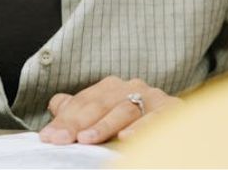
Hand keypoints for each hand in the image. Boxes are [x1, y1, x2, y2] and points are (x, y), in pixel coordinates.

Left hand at [40, 76, 180, 144]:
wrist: (177, 131)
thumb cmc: (135, 125)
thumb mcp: (105, 115)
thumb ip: (81, 109)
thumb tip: (56, 103)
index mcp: (113, 88)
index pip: (84, 101)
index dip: (65, 119)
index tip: (49, 138)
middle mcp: (133, 88)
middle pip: (101, 103)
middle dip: (79, 122)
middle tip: (63, 140)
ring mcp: (153, 98)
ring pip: (125, 109)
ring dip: (105, 125)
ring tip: (87, 139)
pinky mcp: (174, 110)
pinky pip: (156, 118)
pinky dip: (141, 127)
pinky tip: (126, 138)